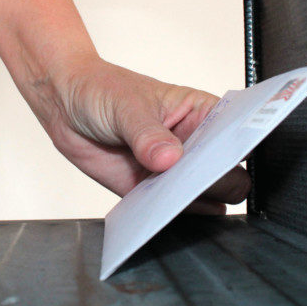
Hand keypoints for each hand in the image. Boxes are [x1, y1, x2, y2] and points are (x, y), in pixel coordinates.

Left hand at [37, 55, 250, 213]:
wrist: (66, 104)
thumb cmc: (102, 90)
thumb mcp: (126, 106)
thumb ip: (148, 134)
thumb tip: (170, 158)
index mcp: (203, 113)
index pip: (239, 132)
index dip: (240, 146)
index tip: (227, 156)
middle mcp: (195, 144)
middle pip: (229, 174)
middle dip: (215, 180)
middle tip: (189, 178)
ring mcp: (176, 170)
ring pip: (204, 197)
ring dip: (191, 200)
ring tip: (169, 191)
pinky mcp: (152, 192)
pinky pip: (171, 212)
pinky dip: (167, 215)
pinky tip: (157, 207)